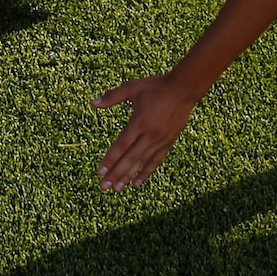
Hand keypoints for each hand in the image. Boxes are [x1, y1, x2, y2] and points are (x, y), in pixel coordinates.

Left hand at [93, 75, 200, 192]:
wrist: (183, 89)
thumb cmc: (155, 86)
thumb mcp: (132, 88)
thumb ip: (112, 96)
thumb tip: (93, 103)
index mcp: (139, 121)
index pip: (121, 145)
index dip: (110, 160)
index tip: (99, 172)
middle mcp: (150, 134)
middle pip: (129, 158)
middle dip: (115, 174)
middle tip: (103, 187)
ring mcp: (160, 140)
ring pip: (141, 163)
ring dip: (128, 176)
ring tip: (117, 189)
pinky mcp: (168, 142)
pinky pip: (155, 161)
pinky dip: (145, 172)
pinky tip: (137, 183)